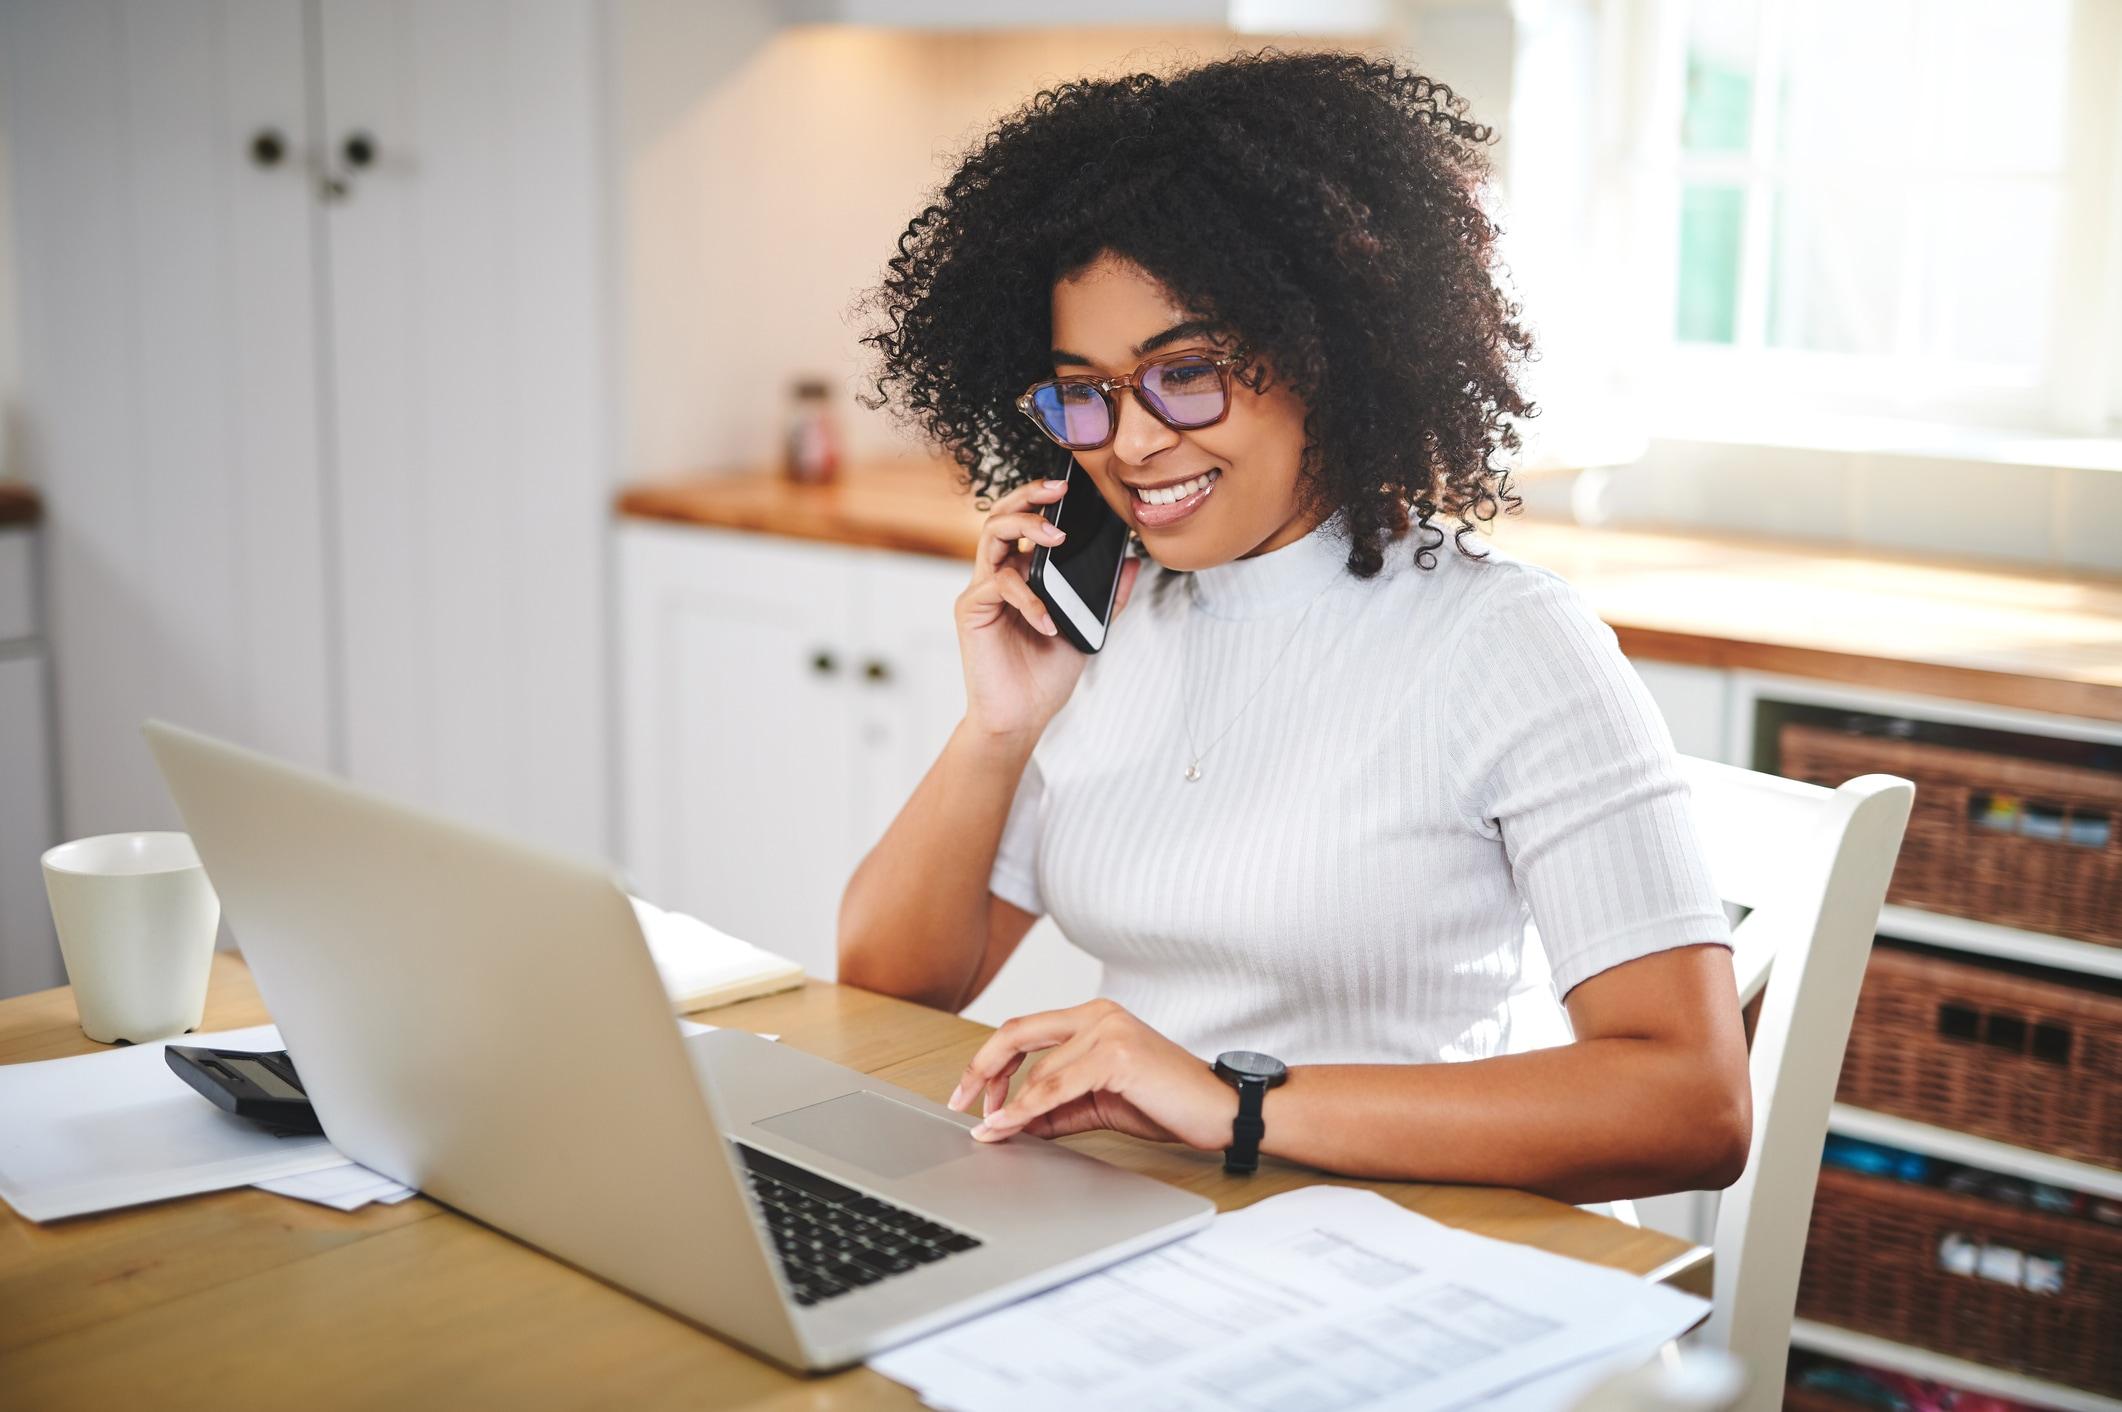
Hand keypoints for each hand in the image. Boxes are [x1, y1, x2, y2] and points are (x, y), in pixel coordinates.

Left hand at [944, 999, 1235, 1150]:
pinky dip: (1027, 1107)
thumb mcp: (1100, 1104)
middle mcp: (1098, 1014)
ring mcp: (1108, 1030)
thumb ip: (1057, 1107)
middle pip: (1016, 1032)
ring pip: (1036, 1067)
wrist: (1221, 1110)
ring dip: (1005, 1103)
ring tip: (987, 1130)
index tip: (970, 1093)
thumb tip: (1011, 1124)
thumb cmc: (1168, 1103)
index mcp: (1094, 1017)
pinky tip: (1010, 1124)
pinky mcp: (1117, 1054)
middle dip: (980, 1069)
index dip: (990, 1061)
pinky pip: (1057, 1084)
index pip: (1024, 1030)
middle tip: (958, 1103)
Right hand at [956, 479, 1141, 743]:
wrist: (1020, 718)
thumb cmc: (1045, 676)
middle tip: (1060, 490)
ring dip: (1024, 526)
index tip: (1076, 489)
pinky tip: (1047, 622)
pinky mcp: (971, 610)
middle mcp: (999, 574)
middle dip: (1029, 494)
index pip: (1027, 523)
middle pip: (1001, 514)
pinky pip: (998, 586)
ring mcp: (982, 590)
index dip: (1044, 500)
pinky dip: (1028, 599)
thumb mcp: (1088, 629)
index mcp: (1024, 574)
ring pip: (991, 534)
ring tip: (1055, 537)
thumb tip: (1132, 561)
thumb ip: (1108, 597)